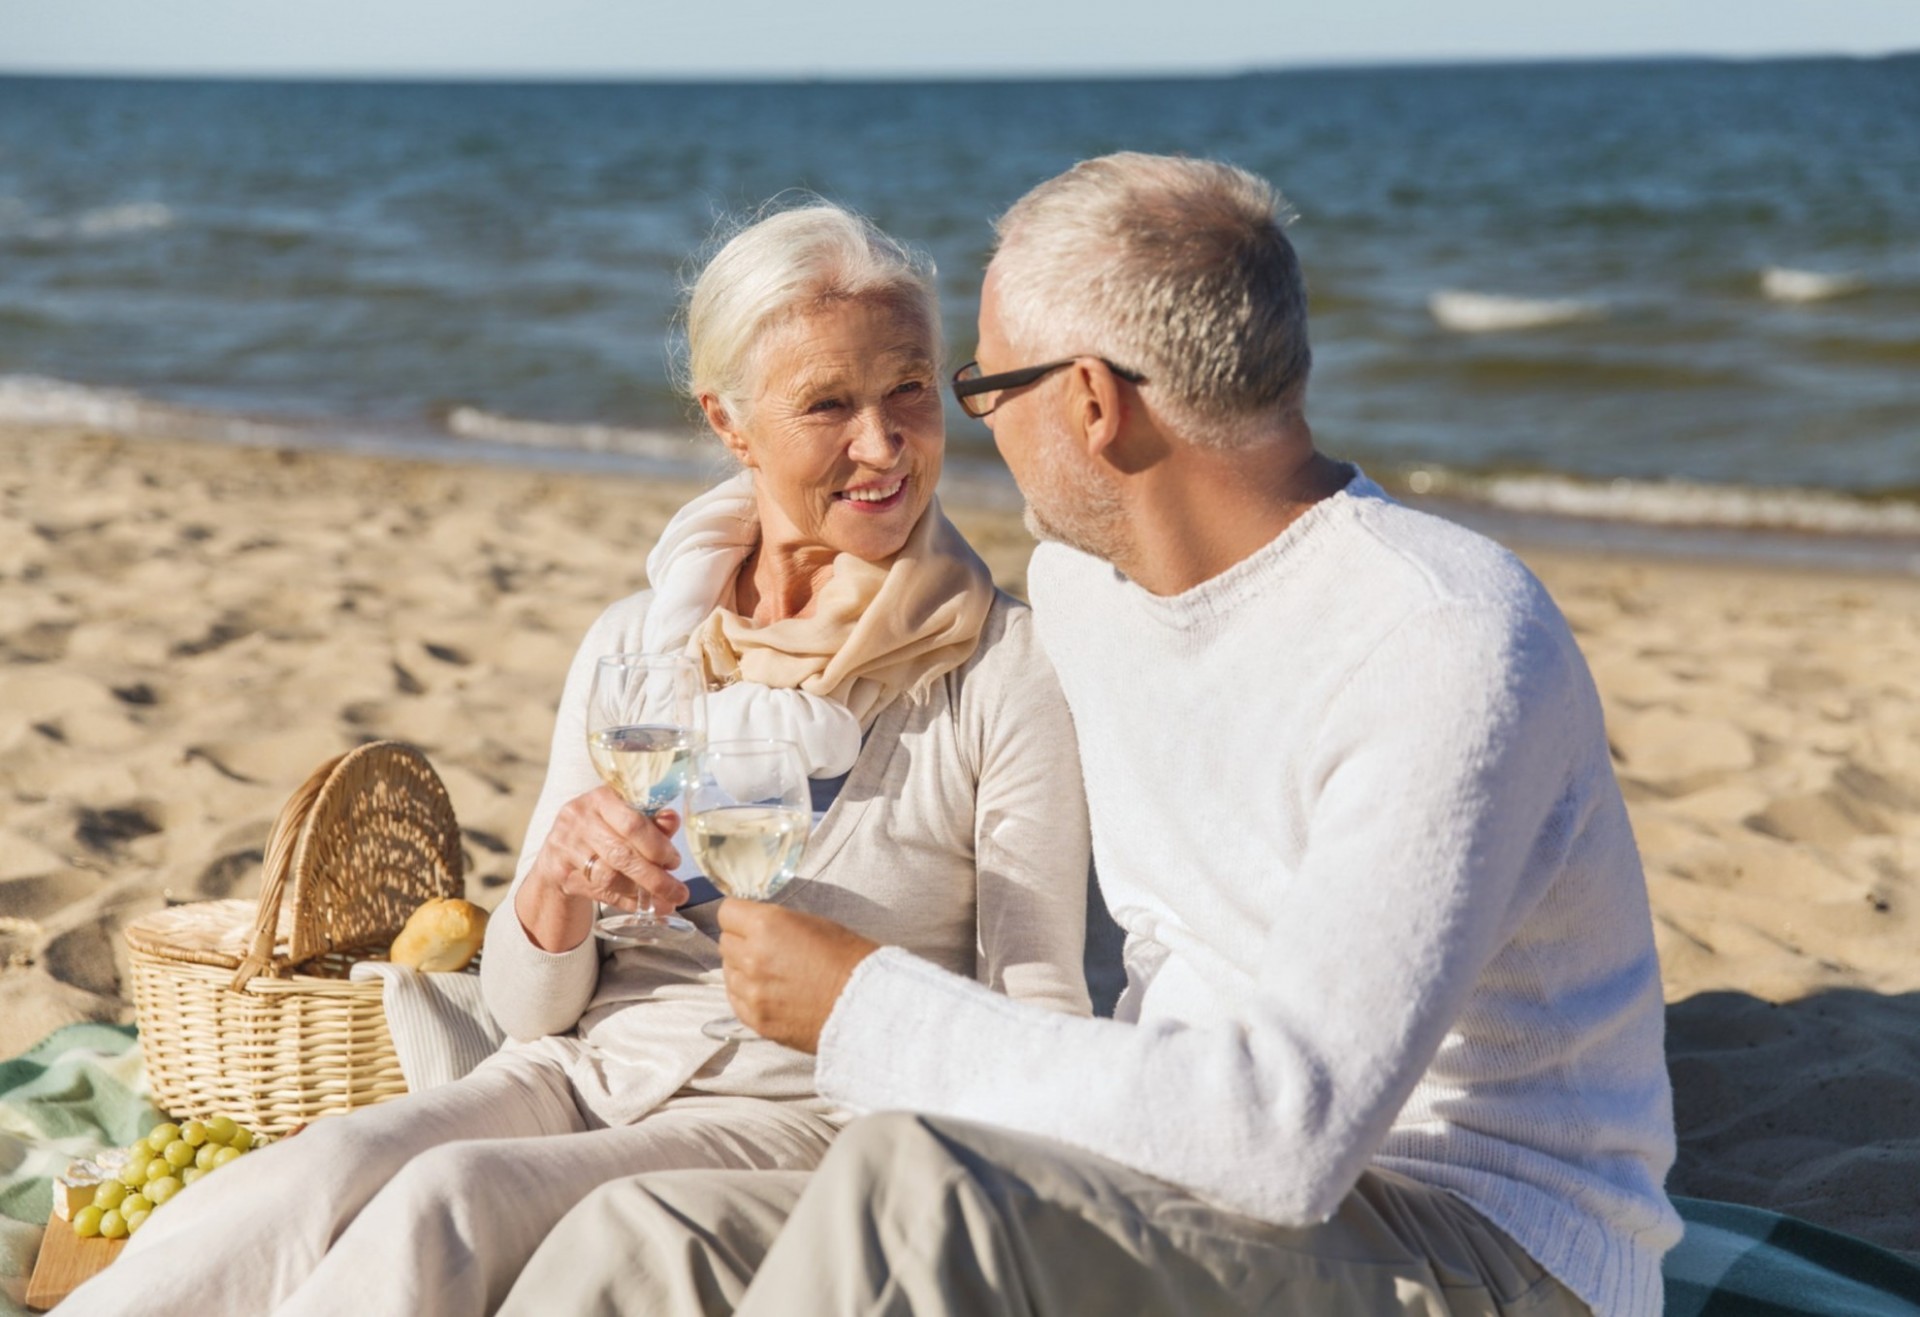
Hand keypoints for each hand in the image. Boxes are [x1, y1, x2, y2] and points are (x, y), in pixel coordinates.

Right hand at [515, 786, 689, 950]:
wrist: (558, 851)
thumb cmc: (602, 830)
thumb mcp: (624, 818)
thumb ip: (650, 822)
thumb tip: (673, 821)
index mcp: (600, 798)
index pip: (632, 823)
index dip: (658, 846)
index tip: (675, 862)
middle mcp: (579, 820)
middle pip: (621, 853)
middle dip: (654, 876)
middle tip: (678, 891)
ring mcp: (566, 847)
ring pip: (609, 877)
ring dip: (642, 893)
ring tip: (666, 903)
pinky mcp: (560, 873)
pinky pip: (599, 892)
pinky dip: (626, 901)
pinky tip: (644, 906)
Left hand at [716, 901, 878, 1053]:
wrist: (867, 1004)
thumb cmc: (849, 958)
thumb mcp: (814, 923)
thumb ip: (777, 924)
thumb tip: (756, 927)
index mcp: (767, 926)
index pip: (726, 913)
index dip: (739, 915)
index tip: (749, 921)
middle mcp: (752, 957)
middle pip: (725, 942)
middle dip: (741, 941)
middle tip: (766, 947)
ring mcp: (752, 992)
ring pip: (728, 972)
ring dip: (743, 969)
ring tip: (771, 973)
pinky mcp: (757, 1020)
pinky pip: (735, 1000)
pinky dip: (747, 994)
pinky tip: (770, 992)